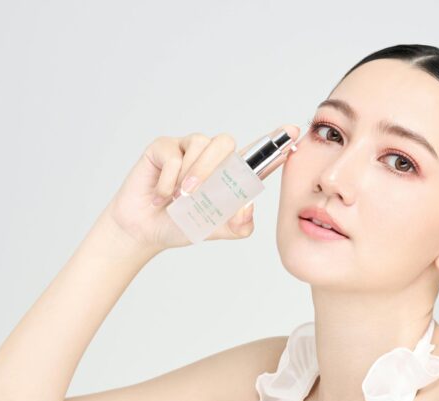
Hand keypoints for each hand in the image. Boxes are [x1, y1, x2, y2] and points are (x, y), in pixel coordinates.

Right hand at [104, 124, 299, 250]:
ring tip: (177, 198)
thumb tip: (248, 205)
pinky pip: (173, 154)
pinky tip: (160, 194)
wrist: (144, 230)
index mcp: (230, 175)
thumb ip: (238, 224)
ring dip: (190, 175)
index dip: (276, 143)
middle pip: (227, 143)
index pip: (258, 156)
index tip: (294, 133)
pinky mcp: (164, 147)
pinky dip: (168, 180)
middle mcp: (212, 157)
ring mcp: (187, 148)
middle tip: (196, 195)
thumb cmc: (180, 224)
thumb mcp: (215, 230)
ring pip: (201, 144)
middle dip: (214, 169)